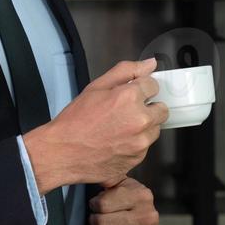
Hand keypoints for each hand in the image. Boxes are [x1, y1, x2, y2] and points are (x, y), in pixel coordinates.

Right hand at [22, 58, 167, 191]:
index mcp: (130, 98)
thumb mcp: (96, 87)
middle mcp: (140, 121)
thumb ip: (126, 71)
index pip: (154, 86)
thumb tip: (149, 64)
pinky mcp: (137, 160)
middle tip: (126, 113)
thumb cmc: (75, 120)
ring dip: (143, 128)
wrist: (62, 152)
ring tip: (119, 129)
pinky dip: (135, 145)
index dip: (141, 89)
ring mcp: (140, 143)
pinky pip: (144, 148)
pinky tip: (116, 143)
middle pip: (161, 109)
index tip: (131, 95)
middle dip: (147, 108)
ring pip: (154, 130)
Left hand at [89, 177, 158, 224]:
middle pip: (100, 223)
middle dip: (94, 222)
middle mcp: (148, 217)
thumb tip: (95, 169)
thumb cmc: (126, 203)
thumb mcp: (120, 185)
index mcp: (142, 196)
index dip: (95, 205)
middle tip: (99, 221)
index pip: (102, 204)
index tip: (98, 205)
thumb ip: (108, 177)